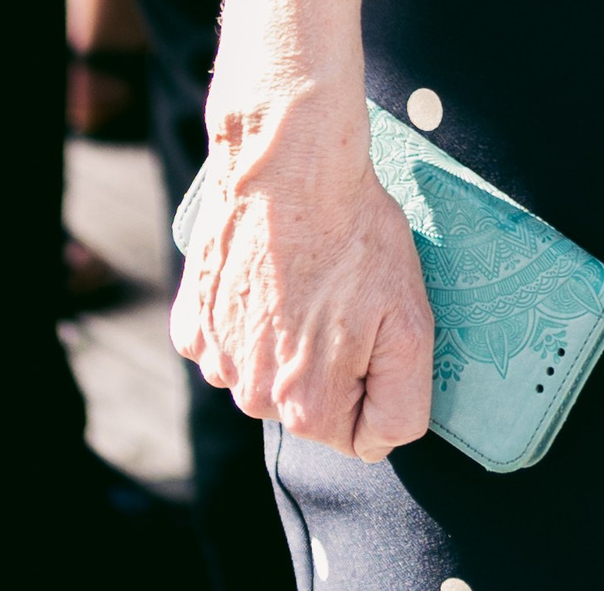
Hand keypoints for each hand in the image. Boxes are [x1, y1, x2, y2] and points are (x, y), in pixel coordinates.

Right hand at [173, 92, 433, 458]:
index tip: (377, 328)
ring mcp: (215, 360)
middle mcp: (250, 398)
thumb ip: (403, 401)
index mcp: (306, 408)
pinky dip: (249, 312)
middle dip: (335, 358)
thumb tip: (380, 439)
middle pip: (310, 401)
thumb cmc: (356, 234)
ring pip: (268, 369)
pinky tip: (269, 272)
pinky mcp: (191, 324)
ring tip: (308, 276)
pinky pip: (231, 338)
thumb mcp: (412, 319)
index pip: (358, 433)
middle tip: (346, 294)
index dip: (378, 379)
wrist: (290, 164)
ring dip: (289, 335)